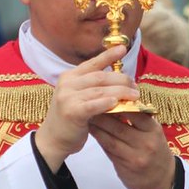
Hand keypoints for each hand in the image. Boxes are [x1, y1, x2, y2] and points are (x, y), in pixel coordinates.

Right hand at [34, 45, 139, 171]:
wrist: (53, 140)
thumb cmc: (71, 119)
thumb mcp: (79, 97)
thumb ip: (94, 87)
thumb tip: (121, 79)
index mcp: (69, 76)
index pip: (92, 63)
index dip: (108, 55)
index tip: (123, 48)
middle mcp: (67, 83)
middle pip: (100, 76)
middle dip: (121, 79)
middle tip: (135, 85)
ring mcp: (67, 97)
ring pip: (100, 90)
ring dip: (120, 91)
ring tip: (134, 95)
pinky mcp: (71, 112)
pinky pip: (93, 105)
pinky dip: (106, 103)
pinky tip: (117, 102)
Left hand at [88, 111, 175, 188]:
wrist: (163, 180)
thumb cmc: (156, 151)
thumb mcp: (154, 133)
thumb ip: (138, 121)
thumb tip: (117, 103)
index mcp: (153, 130)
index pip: (134, 113)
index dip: (117, 104)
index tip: (104, 96)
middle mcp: (146, 143)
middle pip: (118, 127)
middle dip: (101, 116)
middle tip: (89, 106)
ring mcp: (135, 157)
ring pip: (110, 140)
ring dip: (96, 128)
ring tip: (86, 118)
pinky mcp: (125, 167)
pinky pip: (109, 151)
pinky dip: (99, 141)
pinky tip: (92, 133)